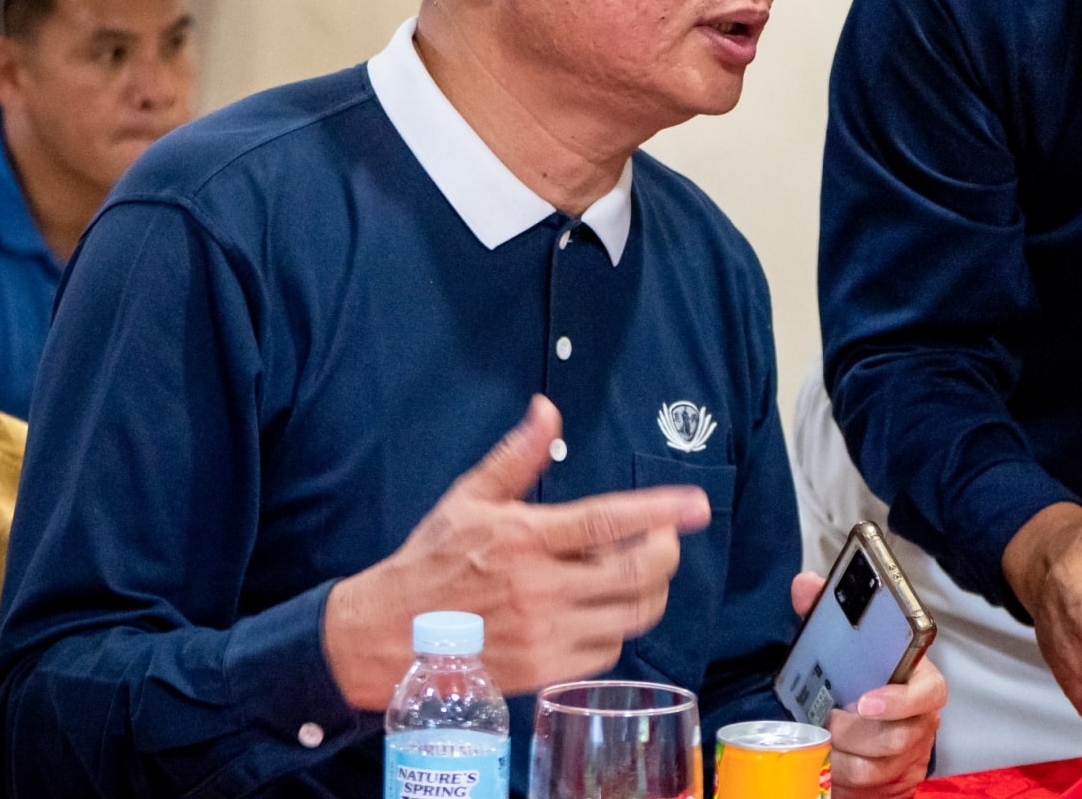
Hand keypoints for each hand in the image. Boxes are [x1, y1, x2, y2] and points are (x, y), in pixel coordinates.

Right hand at [322, 395, 711, 707]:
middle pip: (635, 576)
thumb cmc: (431, 561)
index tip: (694, 505)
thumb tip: (547, 409)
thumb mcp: (469, 498)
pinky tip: (605, 608)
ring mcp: (544, 635)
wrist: (387, 636)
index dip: (658, 512)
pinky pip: (607, 651)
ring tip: (639, 572)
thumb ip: (517, 456)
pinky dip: (619, 628)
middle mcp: (539, 589)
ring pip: (631, 616)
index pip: (606, 522)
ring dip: (649, 592)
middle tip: (666, 540)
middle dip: (666, 554)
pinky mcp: (543, 672)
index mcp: (524, 538)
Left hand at [790, 573, 946, 798]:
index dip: (898, 700)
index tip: (864, 702)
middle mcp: (921, 721)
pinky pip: (869, 787)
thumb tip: (804, 585)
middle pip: (896, 737)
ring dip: (843, 756)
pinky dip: (842, 777)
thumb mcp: (845, 642)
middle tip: (827, 721)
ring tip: (823, 741)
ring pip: (878, 767)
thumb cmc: (861, 678)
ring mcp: (910, 754)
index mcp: (920, 681)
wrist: (869, 722)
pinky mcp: (896, 781)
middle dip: (853, 733)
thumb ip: (826, 612)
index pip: (928, 691)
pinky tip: (827, 763)